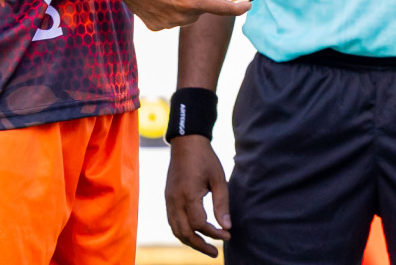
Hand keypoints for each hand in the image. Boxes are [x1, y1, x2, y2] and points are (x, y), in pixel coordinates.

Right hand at [117, 0, 250, 30]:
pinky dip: (171, 10)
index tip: (248, 6)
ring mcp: (168, 24)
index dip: (237, 8)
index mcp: (191, 2)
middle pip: (201, 10)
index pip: (221, 8)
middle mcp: (181, 17)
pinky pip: (173, 20)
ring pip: (187, 16)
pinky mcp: (157, 27)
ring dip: (185, 5)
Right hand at [165, 135, 230, 256]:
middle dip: (200, 245)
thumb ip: (222, 204)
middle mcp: (175, 200)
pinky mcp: (168, 198)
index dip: (214, 233)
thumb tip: (227, 227)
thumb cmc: (205, 158)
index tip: (228, 236)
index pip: (200, 224)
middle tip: (215, 252)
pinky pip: (172, 222)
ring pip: (176, 230)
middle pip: (184, 233)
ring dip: (190, 241)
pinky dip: (182, 232)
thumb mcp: (218, 179)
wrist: (186, 142)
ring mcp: (169, 200)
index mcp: (188, 195)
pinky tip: (194, 234)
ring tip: (205, 246)